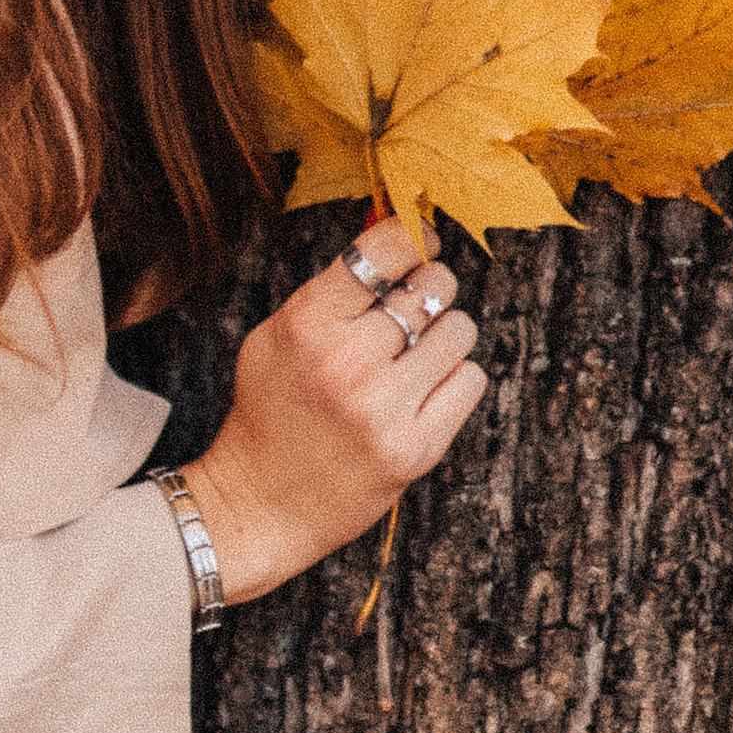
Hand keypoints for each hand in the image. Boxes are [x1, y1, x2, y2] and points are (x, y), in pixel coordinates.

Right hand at [183, 215, 485, 605]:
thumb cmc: (272, 411)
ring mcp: (384, 409)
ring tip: (413, 357)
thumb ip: (334, 288)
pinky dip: (454, 380)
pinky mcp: (416, 448)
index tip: (419, 243)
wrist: (261, 505)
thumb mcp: (278, 335)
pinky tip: (422, 392)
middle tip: (412, 309)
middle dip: (429, 290)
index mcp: (306, 325)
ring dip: (443, 337)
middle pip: (432, 287)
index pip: (383, 251)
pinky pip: (471, 381)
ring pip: (460, 331)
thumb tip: (397, 227)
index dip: (411, 239)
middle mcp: (347, 363)